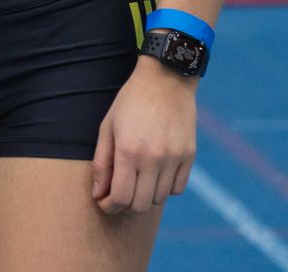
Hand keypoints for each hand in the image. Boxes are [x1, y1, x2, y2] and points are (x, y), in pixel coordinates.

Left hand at [92, 57, 195, 213]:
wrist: (165, 80)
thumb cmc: (130, 102)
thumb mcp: (107, 127)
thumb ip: (101, 163)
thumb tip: (98, 193)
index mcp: (128, 151)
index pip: (120, 197)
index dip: (110, 206)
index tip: (104, 203)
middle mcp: (153, 159)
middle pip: (141, 204)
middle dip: (125, 205)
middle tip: (118, 194)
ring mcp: (174, 159)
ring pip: (160, 199)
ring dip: (145, 196)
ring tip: (136, 180)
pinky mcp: (189, 157)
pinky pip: (177, 189)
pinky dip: (165, 188)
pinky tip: (155, 174)